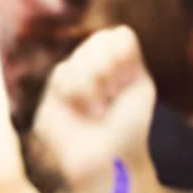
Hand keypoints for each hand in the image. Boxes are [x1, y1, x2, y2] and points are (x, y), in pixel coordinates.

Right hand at [31, 27, 155, 188]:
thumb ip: (129, 57)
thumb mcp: (139, 88)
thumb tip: (117, 32)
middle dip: (108, 70)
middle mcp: (93, 66)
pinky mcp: (52, 93)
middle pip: (98, 42)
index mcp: (118, 64)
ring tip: (97, 111)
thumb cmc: (127, 129)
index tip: (126, 86)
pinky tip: (82, 111)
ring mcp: (71, 77)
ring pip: (78, 58)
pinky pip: (62, 74)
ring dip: (92, 85)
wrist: (105, 159)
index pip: (118, 37)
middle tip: (111, 98)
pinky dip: (77, 92)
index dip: (122, 58)